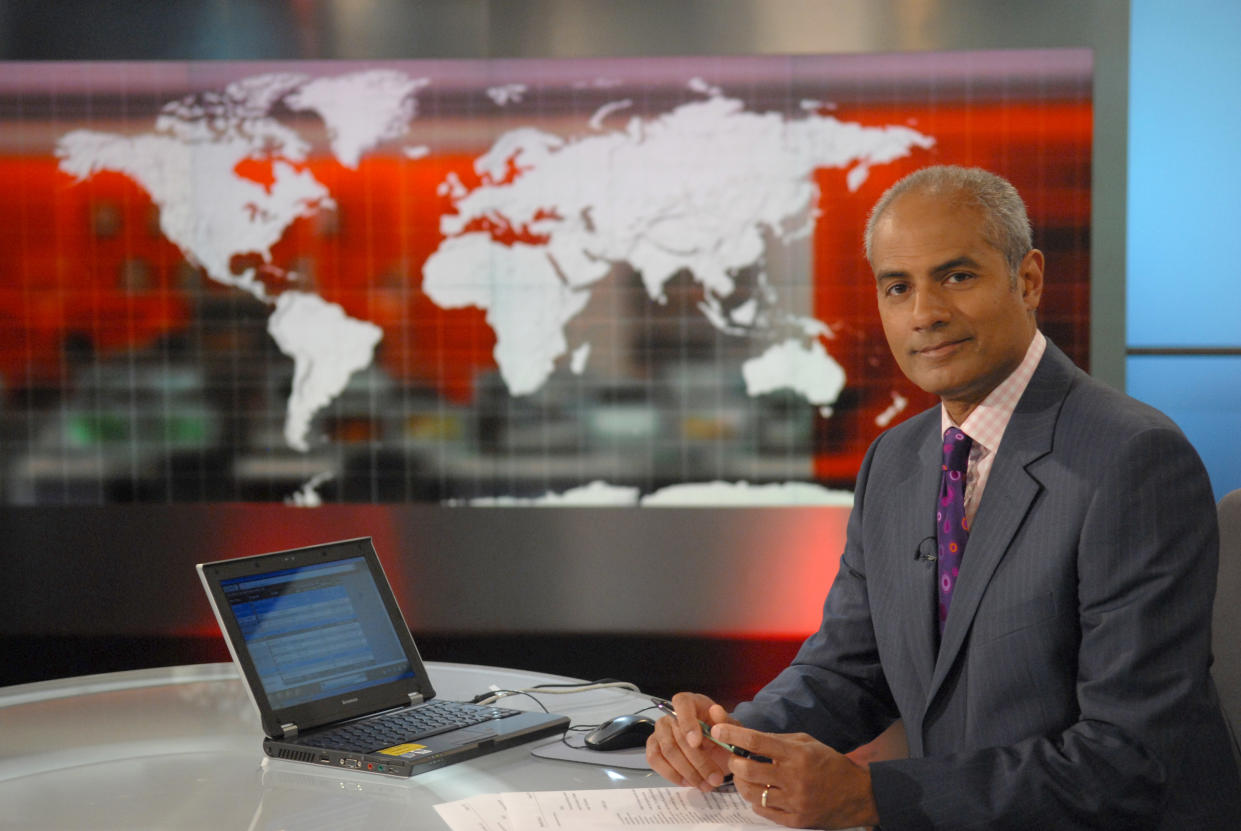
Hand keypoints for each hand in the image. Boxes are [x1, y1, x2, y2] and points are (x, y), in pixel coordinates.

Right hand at [645, 692, 737, 790]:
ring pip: (667, 751)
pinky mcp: (653, 747)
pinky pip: (655, 760)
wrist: (715, 748)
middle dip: (698, 761)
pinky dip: (672, 774)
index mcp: (689, 702)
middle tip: (715, 778)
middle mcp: (670, 714)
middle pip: (677, 736)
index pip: (682, 704)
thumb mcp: (730, 727)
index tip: (697, 743)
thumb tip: (715, 711)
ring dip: (688, 772)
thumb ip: (725, 720)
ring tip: (705, 784)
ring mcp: (660, 731)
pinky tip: (688, 782)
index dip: (687, 723)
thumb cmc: (720, 734)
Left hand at [711, 724, 879, 829]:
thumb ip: (778, 741)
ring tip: (745, 776)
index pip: (757, 741)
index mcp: (797, 754)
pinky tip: (761, 793)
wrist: (859, 795)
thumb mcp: (808, 743)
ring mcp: (794, 801)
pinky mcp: (796, 820)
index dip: (733, 735)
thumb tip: (748, 737)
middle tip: (733, 759)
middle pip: (748, 769)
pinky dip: (756, 801)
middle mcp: (794, 777)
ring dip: (742, 783)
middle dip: (734, 762)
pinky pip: (763, 811)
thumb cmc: (830, 763)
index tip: (718, 729)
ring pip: (752, 793)